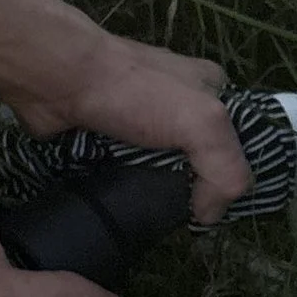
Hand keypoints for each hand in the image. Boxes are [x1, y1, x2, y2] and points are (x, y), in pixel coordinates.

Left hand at [1, 16, 250, 223]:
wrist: (58, 80)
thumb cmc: (135, 93)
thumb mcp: (203, 122)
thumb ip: (225, 170)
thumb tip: (208, 216)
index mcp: (211, 87)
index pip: (238, 140)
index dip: (232, 173)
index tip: (216, 203)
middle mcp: (178, 100)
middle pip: (199, 158)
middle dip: (192, 186)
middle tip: (181, 213)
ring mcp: (141, 118)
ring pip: (162, 169)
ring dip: (156, 190)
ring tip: (149, 212)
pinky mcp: (109, 136)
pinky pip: (129, 172)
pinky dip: (127, 188)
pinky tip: (123, 202)